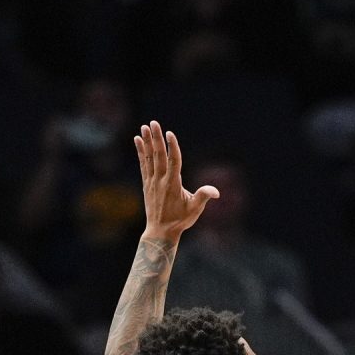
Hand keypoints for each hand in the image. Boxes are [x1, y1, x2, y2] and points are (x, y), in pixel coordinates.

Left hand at [135, 121, 217, 240]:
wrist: (160, 231)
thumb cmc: (180, 220)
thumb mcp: (195, 209)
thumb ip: (203, 197)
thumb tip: (216, 192)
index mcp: (173, 185)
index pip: (173, 162)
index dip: (172, 147)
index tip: (170, 133)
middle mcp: (160, 181)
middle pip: (159, 155)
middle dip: (157, 138)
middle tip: (154, 123)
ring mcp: (152, 181)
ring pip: (149, 158)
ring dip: (148, 141)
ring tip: (145, 127)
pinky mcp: (146, 183)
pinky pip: (143, 164)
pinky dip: (141, 152)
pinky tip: (138, 140)